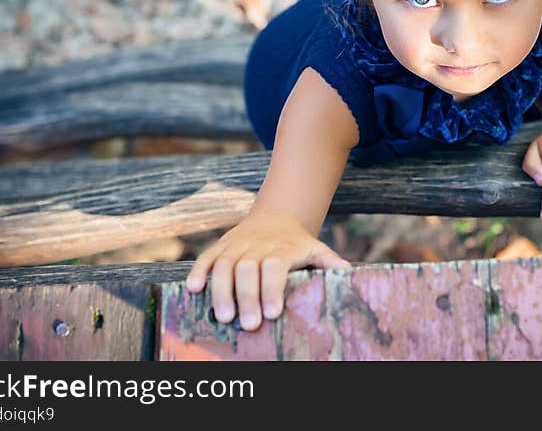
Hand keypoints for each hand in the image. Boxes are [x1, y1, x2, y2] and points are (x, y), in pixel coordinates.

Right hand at [185, 210, 350, 330]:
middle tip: (249, 325)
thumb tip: (347, 271)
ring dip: (221, 291)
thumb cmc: (296, 242)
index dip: (271, 288)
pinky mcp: (221, 245)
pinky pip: (206, 256)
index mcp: (282, 248)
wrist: (275, 216)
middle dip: (247, 297)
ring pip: (224, 265)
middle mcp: (257, 245)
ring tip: (224, 317)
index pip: (275, 266)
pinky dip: (198, 271)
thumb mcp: (315, 248)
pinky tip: (193, 290)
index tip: (272, 313)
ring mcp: (236, 245)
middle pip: (247, 268)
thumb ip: (328, 261)